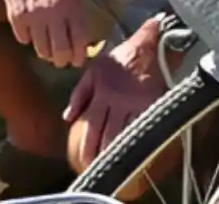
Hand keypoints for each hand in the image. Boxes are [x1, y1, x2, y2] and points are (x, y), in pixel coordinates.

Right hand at [0, 0, 89, 69]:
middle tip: (61, 62)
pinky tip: (30, 34)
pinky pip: (24, 39)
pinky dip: (27, 39)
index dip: (78, 55)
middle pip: (61, 50)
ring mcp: (34, 16)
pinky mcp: (17, 17)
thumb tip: (82, 39)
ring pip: (42, 49)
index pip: (79, 40)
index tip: (77, 61)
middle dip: (62, 60)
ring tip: (47, 51)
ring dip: (45, 53)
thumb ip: (75, 13)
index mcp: (72, 5)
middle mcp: (54, 13)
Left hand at [64, 15, 171, 171]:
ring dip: (118, 153)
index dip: (86, 147)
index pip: (91, 126)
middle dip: (100, 156)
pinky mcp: (152, 102)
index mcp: (101, 93)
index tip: (82, 163)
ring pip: (124, 133)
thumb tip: (67, 118)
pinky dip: (138, 140)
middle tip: (96, 173)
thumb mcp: (94, 70)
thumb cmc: (120, 59)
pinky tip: (134, 153)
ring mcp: (135, 103)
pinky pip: (143, 125)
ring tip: (113, 170)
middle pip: (106, 134)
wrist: (150, 45)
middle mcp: (117, 101)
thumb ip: (79, 94)